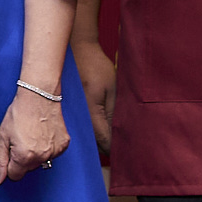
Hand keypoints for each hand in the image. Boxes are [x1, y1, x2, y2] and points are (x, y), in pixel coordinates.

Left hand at [0, 89, 68, 183]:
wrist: (39, 96)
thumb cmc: (18, 114)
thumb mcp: (2, 137)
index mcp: (25, 157)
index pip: (14, 176)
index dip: (10, 164)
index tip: (10, 151)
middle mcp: (42, 157)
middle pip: (28, 169)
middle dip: (22, 159)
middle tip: (21, 139)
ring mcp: (55, 151)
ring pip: (41, 162)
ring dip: (36, 154)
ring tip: (32, 135)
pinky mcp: (64, 145)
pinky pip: (53, 153)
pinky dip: (48, 147)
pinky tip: (43, 133)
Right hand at [73, 37, 118, 158]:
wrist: (76, 51)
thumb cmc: (96, 66)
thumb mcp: (112, 89)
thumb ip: (114, 113)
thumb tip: (119, 135)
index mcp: (90, 112)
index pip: (104, 140)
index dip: (116, 149)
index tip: (128, 151)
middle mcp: (78, 117)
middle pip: (94, 142)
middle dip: (109, 146)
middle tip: (125, 145)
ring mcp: (73, 115)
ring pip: (88, 136)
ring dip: (101, 139)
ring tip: (116, 135)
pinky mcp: (72, 111)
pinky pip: (84, 127)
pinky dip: (93, 130)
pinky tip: (103, 126)